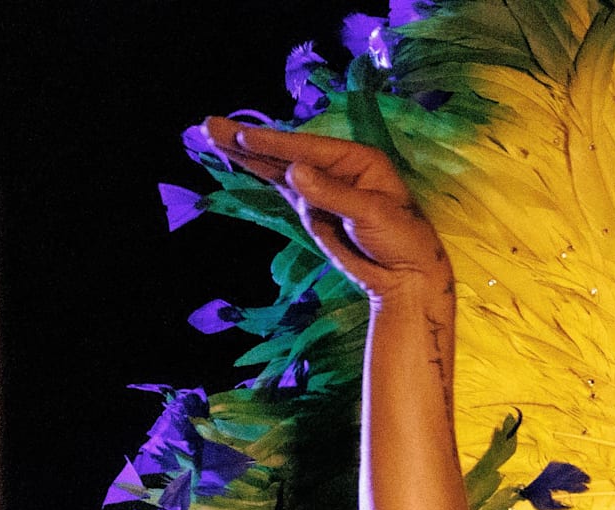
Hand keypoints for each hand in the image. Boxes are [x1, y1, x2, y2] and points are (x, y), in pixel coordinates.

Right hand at [201, 117, 450, 301]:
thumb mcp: (372, 214)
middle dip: (248, 140)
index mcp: (357, 159)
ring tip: (208, 134)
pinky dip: (257, 172)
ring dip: (244, 152)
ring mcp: (320, 186)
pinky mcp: (310, 207)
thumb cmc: (402, 240)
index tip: (244, 138)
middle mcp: (335, 166)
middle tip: (209, 125)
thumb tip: (294, 172)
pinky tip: (233, 157)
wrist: (406, 278)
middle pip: (286, 151)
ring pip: (276, 166)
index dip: (274, 144)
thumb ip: (333, 194)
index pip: (308, 148)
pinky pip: (279, 185)